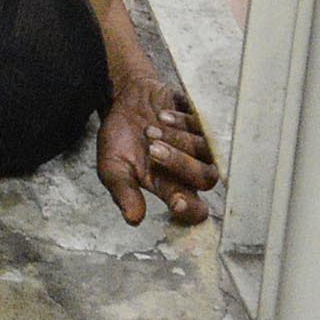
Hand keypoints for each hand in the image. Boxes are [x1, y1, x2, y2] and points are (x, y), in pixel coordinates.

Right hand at [97, 69, 216, 225]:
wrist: (124, 100)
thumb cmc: (120, 138)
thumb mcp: (112, 167)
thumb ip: (124, 192)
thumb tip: (133, 219)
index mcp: (170, 188)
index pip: (194, 211)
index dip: (191, 210)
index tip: (175, 202)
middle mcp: (190, 170)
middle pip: (206, 179)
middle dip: (179, 164)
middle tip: (151, 149)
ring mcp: (200, 146)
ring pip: (207, 152)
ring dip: (177, 140)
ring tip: (150, 129)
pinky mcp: (203, 122)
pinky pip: (205, 126)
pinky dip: (182, 121)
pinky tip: (162, 116)